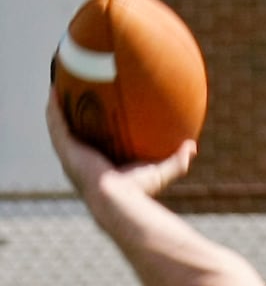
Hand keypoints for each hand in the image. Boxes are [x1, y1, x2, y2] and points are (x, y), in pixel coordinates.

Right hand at [46, 94, 194, 206]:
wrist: (118, 199)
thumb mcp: (160, 172)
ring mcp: (70, 153)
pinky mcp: (65, 148)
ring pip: (58, 125)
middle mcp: (79, 158)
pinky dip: (53, 107)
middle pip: (71, 132)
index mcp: (97, 164)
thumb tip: (192, 145)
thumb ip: (177, 160)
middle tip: (71, 94)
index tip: (94, 113)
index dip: (90, 129)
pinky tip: (54, 90)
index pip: (92, 143)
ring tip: (57, 86)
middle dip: (69, 115)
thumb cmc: (138, 191)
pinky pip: (55, 123)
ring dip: (56, 106)